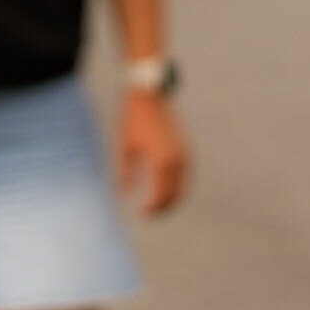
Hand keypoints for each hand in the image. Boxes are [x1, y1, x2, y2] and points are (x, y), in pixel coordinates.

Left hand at [118, 89, 188, 216]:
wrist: (149, 95)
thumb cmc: (132, 120)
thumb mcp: (124, 148)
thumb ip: (124, 174)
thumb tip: (124, 196)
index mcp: (161, 162)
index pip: (161, 196)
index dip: (152, 209)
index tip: (140, 215)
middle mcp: (178, 160)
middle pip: (175, 195)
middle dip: (163, 208)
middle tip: (147, 215)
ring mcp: (185, 154)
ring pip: (183, 187)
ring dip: (171, 199)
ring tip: (155, 206)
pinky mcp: (186, 148)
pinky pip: (185, 176)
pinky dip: (177, 187)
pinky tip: (164, 190)